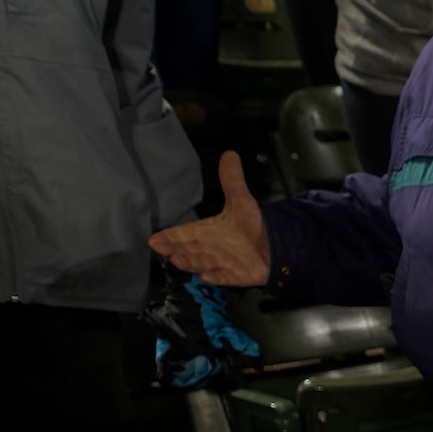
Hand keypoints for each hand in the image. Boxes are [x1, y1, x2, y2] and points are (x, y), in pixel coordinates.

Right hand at [147, 152, 270, 285]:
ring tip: (178, 260)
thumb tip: (230, 154)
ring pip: (202, 263)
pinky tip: (206, 276)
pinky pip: (225, 277)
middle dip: (176, 250)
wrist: (278, 242)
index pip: (184, 233)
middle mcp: (212, 248)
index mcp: (209, 231)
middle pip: (189, 250)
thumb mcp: (242, 200)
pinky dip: (217, 277)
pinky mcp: (237, 276)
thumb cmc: (256, 224)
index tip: (154, 240)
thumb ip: (232, 180)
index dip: (170, 236)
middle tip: (164, 251)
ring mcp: (224, 263)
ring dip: (191, 262)